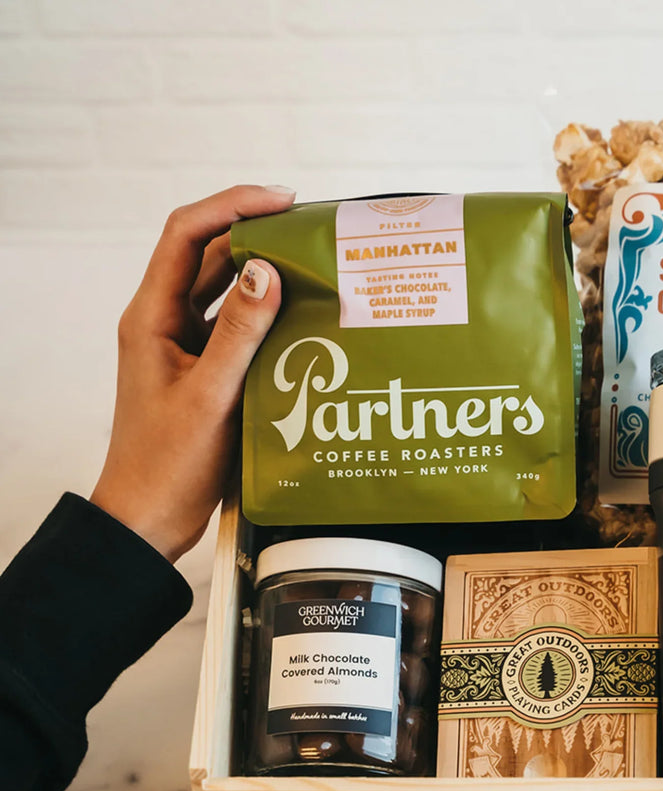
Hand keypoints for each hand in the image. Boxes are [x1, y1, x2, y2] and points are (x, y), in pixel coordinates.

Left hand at [91, 184, 295, 561]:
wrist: (151, 519)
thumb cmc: (168, 465)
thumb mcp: (211, 396)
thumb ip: (239, 333)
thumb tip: (264, 271)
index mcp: (150, 317)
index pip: (186, 235)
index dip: (233, 205)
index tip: (284, 200)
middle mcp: (165, 323)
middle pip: (209, 258)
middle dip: (257, 236)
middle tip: (311, 233)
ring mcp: (185, 347)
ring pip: (226, 294)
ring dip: (264, 278)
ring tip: (314, 270)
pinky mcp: (205, 372)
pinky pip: (237, 330)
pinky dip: (268, 319)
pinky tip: (303, 321)